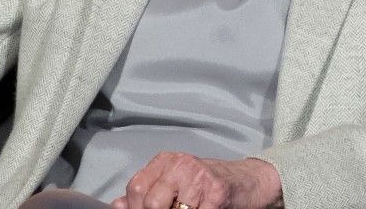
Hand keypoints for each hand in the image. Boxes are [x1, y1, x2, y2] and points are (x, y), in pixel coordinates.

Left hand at [112, 153, 282, 208]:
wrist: (248, 181)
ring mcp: (198, 177)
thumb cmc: (208, 185)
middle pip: (151, 202)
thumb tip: (117, 206)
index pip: (136, 187)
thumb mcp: (173, 183)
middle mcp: (180, 165)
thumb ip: (146, 193)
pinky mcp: (216, 191)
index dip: (135, 208)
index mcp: (165, 161)